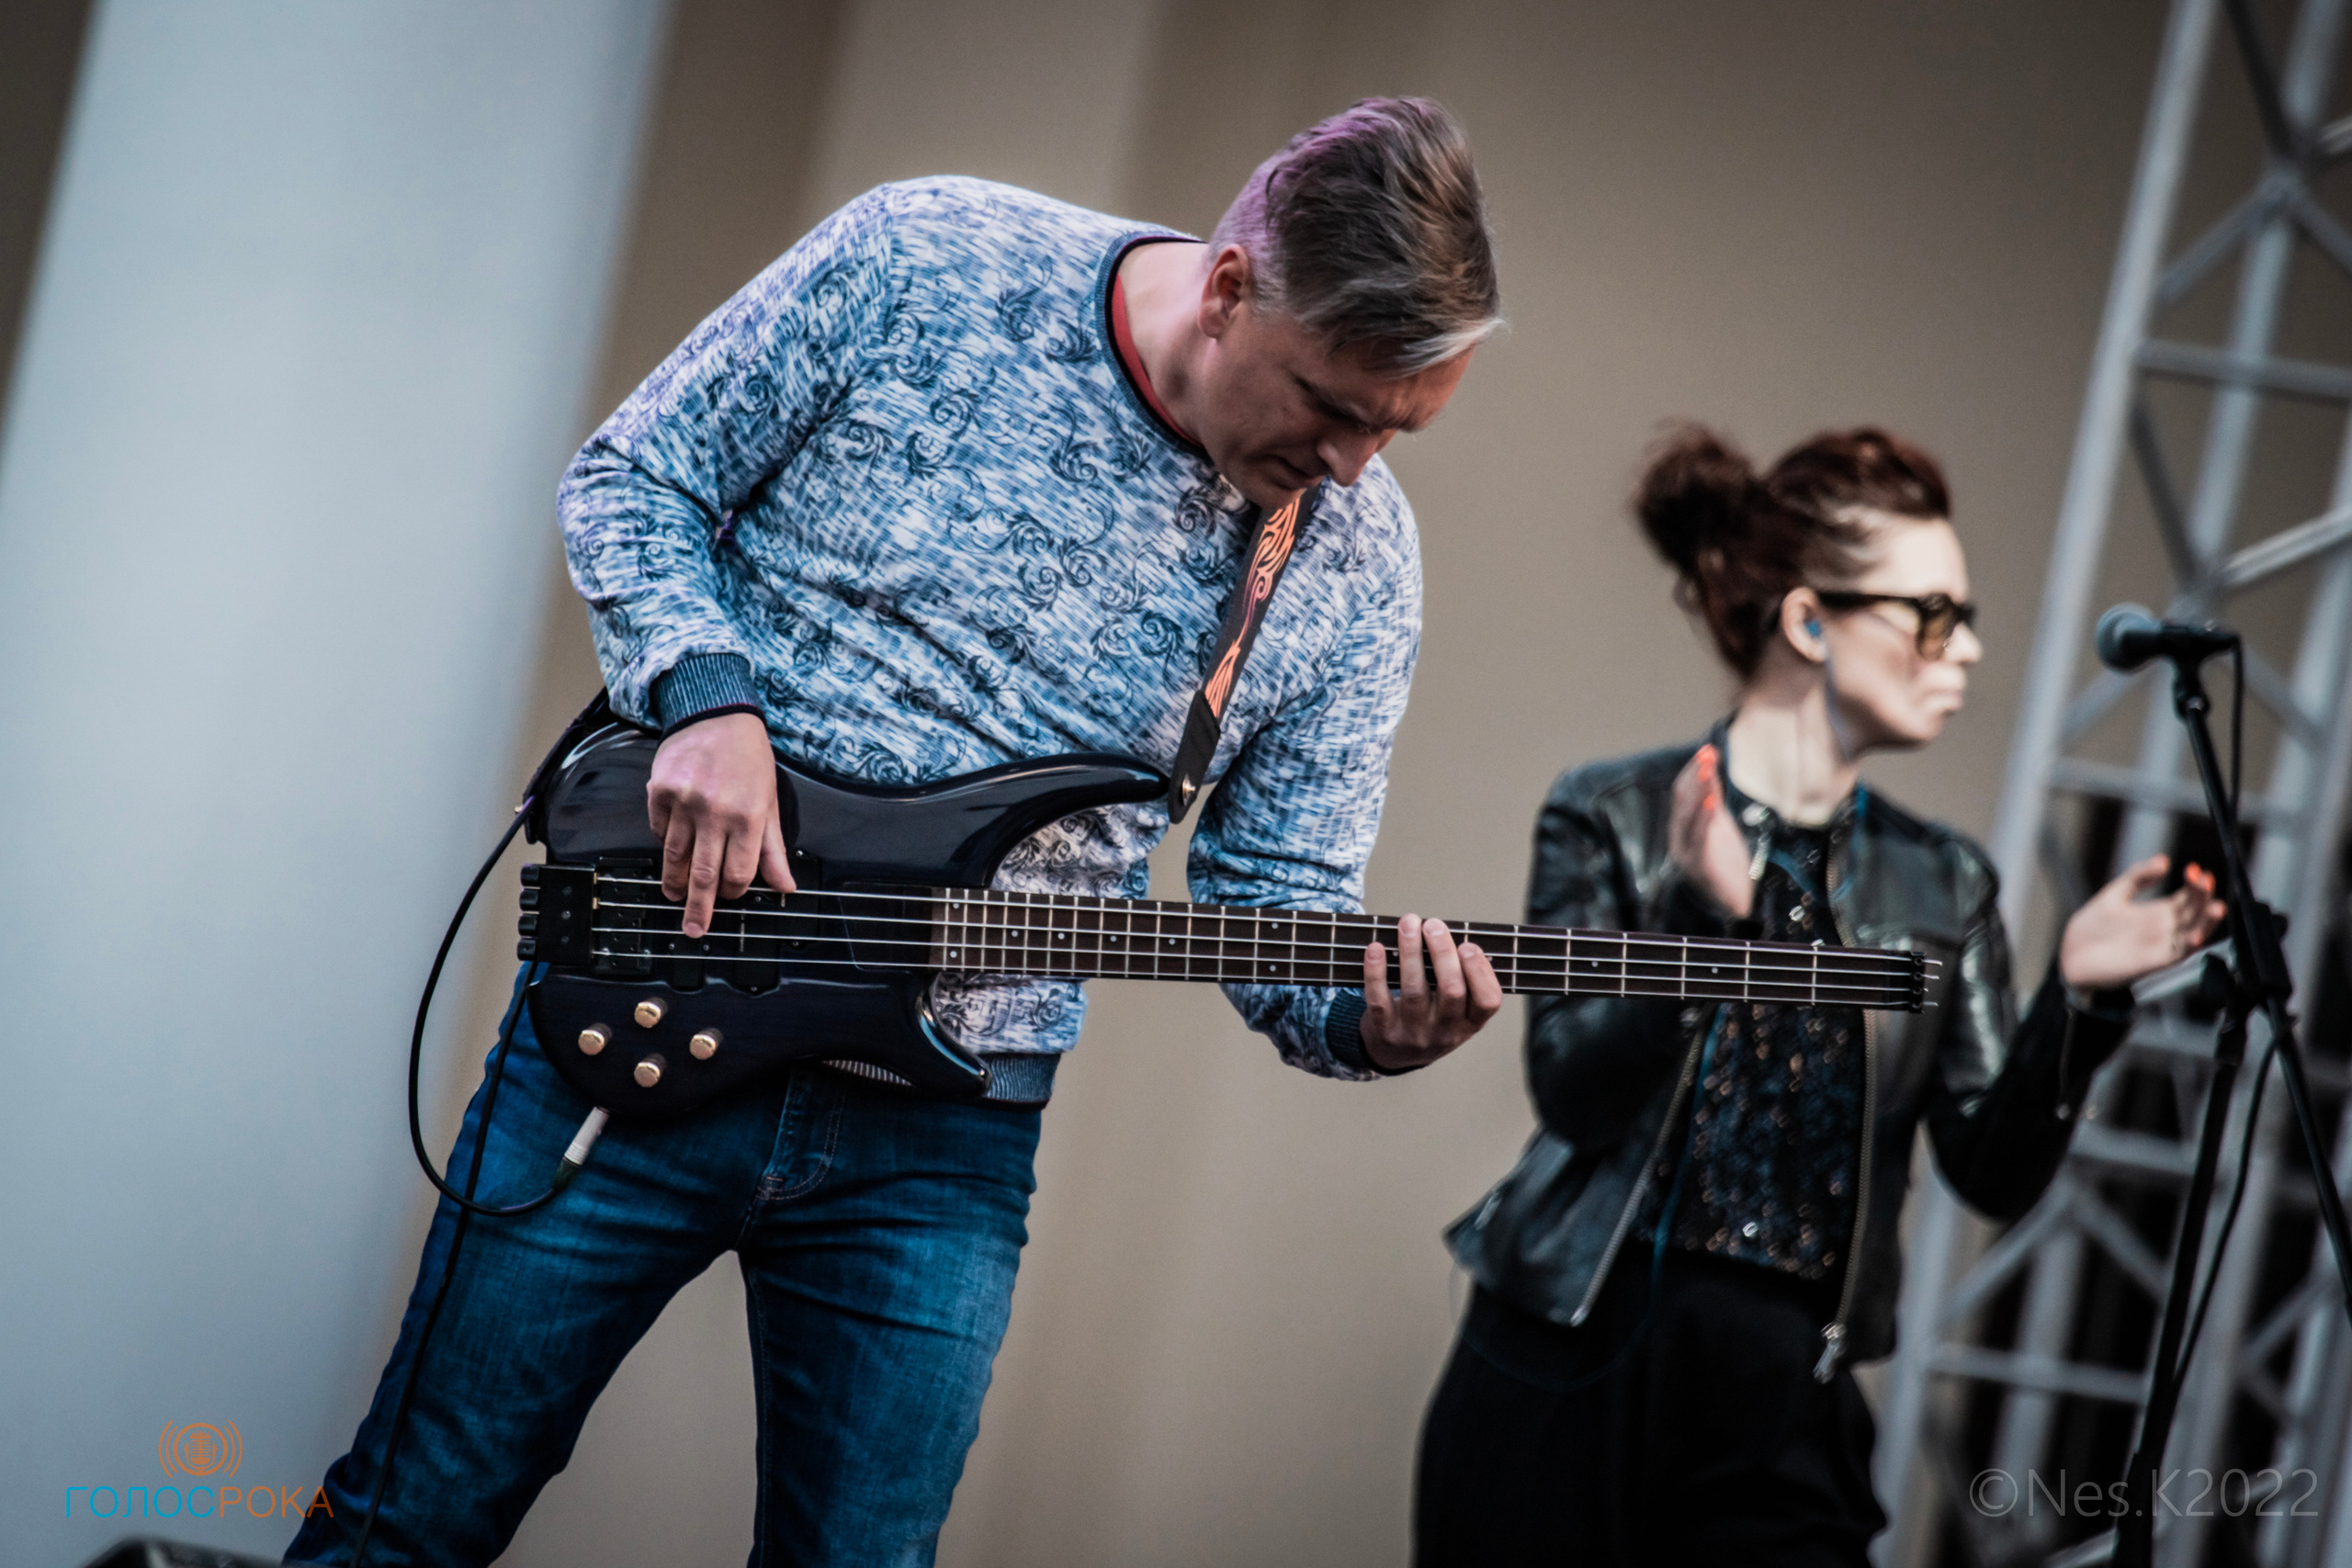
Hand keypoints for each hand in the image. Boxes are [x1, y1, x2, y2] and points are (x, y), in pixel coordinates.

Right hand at [646, 712, 794, 937]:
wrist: (715, 713)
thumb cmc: (748, 758)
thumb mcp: (770, 801)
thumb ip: (773, 849)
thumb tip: (784, 887)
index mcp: (747, 816)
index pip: (737, 873)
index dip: (733, 892)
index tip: (730, 896)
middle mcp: (714, 811)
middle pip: (703, 873)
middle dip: (698, 907)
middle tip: (693, 929)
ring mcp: (683, 801)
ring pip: (675, 856)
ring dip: (674, 881)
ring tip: (674, 894)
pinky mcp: (659, 790)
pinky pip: (658, 829)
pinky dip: (663, 842)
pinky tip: (670, 847)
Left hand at [1359, 915, 1503, 1070]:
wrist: (1393, 1054)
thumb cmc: (1430, 1018)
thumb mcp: (1455, 1010)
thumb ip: (1458, 978)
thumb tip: (1445, 932)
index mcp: (1470, 1023)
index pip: (1488, 1001)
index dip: (1481, 972)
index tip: (1468, 945)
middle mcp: (1445, 1031)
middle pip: (1451, 990)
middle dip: (1442, 953)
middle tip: (1433, 925)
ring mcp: (1415, 1033)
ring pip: (1415, 991)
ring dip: (1411, 953)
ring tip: (1408, 924)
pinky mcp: (1385, 1031)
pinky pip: (1379, 1000)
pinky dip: (1376, 972)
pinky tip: (1375, 948)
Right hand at [1668, 743, 1752, 918]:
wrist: (1729, 901)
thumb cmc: (1723, 863)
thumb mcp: (1717, 827)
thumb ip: (1712, 802)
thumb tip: (1710, 771)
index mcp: (1682, 827)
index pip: (1682, 794)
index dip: (1693, 771)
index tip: (1707, 750)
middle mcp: (1679, 838)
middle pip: (1683, 802)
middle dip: (1695, 776)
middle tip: (1707, 755)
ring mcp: (1686, 852)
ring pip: (1688, 817)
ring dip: (1699, 792)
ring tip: (1708, 771)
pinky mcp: (1699, 866)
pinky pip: (1699, 838)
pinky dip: (1704, 819)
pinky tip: (1712, 802)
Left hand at [2059, 854, 2225, 990]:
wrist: (2070, 954)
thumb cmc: (2092, 927)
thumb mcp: (2115, 895)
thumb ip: (2138, 877)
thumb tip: (2164, 860)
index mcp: (2159, 912)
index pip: (2187, 897)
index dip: (2194, 884)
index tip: (2195, 870)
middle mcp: (2165, 929)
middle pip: (2194, 912)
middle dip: (2203, 897)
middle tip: (2205, 881)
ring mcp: (2161, 945)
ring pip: (2194, 933)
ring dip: (2206, 922)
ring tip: (2216, 907)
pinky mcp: (2153, 962)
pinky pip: (2177, 955)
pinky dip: (2188, 947)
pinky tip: (2195, 936)